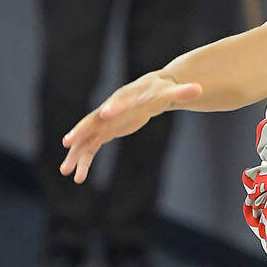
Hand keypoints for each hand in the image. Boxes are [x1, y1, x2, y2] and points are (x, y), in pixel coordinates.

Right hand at [60, 73, 202, 182]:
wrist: (151, 90)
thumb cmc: (161, 91)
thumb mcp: (171, 93)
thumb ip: (183, 93)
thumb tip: (200, 89)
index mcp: (125, 98)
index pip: (117, 102)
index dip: (111, 109)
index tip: (104, 115)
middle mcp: (109, 110)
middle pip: (92, 121)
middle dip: (80, 131)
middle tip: (68, 143)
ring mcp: (104, 122)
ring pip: (86, 139)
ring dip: (77, 154)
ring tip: (67, 172)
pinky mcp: (105, 132)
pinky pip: (91, 148)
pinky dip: (84, 161)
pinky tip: (78, 177)